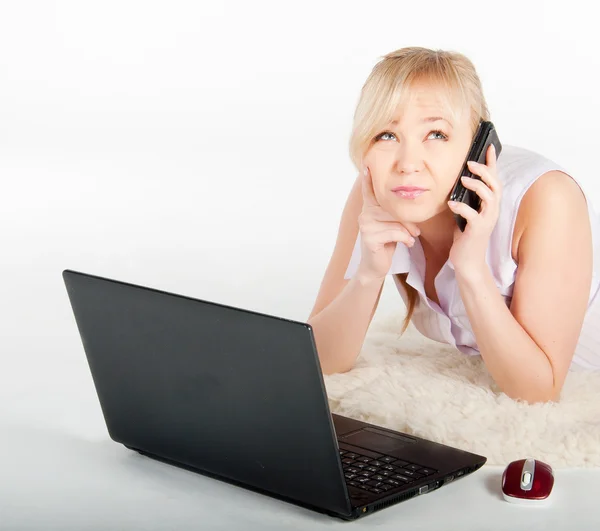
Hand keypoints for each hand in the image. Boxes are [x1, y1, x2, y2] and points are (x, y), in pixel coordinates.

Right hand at [356, 166, 420, 282]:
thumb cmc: (387, 243)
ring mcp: (365, 225)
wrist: (375, 266)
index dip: (368, 178)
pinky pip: (394, 232)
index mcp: (370, 209)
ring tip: (410, 238)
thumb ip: (395, 213)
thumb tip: (410, 202)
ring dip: (407, 231)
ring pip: (394, 220)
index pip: (369, 191)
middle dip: (407, 220)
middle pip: (391, 208)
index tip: (367, 163)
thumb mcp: (392, 225)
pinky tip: (406, 244)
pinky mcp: (369, 238)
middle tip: (415, 231)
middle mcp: (365, 214)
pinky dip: (404, 239)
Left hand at [447, 144, 501, 274]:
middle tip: (470, 163)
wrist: (467, 261)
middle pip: (496, 185)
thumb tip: (456, 182)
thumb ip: (465, 199)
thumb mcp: (465, 213)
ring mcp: (487, 220)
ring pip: (490, 197)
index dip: (492, 163)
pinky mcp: (478, 230)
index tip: (488, 146)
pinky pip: (473, 215)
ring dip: (477, 186)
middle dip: (485, 171)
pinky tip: (452, 204)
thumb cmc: (465, 237)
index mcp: (489, 205)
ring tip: (463, 180)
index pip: (494, 179)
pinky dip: (462, 207)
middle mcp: (492, 211)